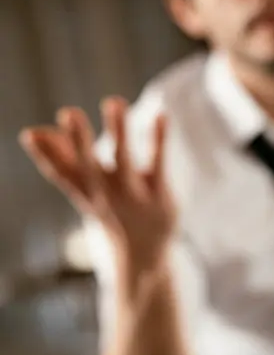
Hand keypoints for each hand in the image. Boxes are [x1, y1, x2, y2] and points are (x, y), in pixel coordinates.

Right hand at [19, 97, 176, 271]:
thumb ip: (60, 159)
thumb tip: (31, 131)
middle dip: (78, 140)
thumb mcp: (83, 189)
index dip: (43, 155)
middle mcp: (105, 193)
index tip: (30, 134)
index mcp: (83, 191)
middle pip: (88, 166)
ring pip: (124, 160)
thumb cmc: (110, 211)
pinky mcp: (160, 193)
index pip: (59, 173)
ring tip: (113, 101)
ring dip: (118, 131)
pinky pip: (159, 163)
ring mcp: (133, 194)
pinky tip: (161, 115)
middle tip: (68, 112)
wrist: (143, 253)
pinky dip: (158, 139)